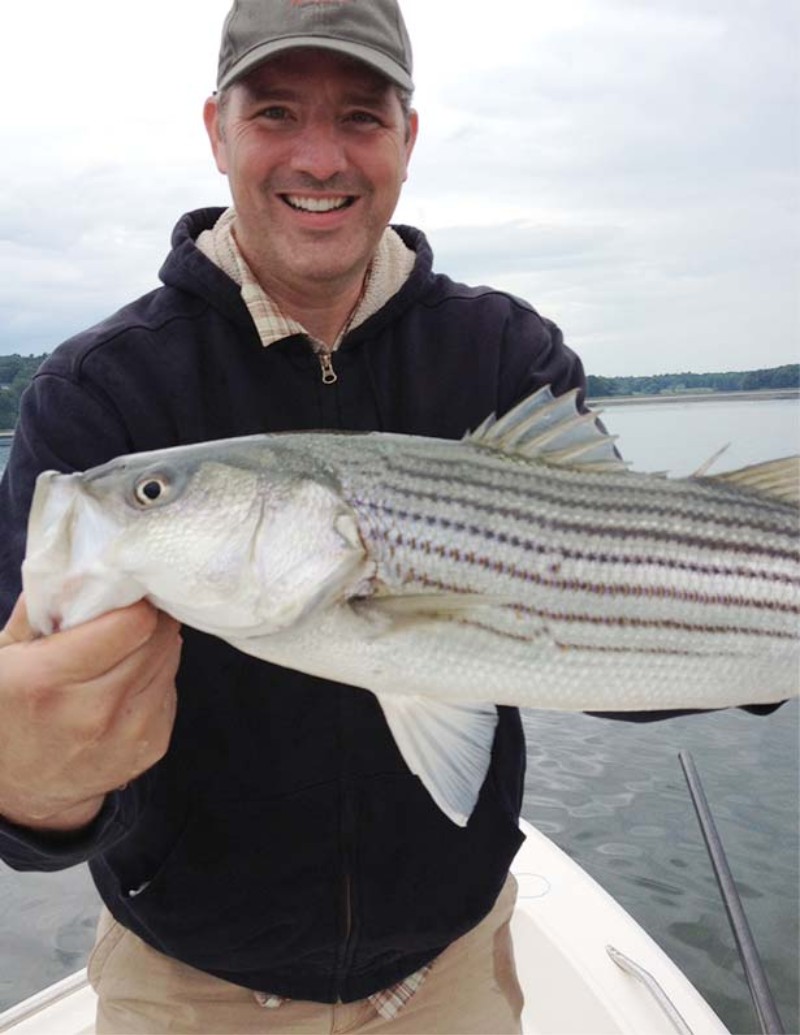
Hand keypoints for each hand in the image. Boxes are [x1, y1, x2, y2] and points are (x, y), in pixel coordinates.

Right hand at [0, 596, 181, 832]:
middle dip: (148, 619)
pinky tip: (128, 683)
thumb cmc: (9, 710)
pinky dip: (157, 677)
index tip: (123, 596)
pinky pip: (172, 688)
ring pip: (170, 659)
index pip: (133, 623)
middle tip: (129, 617)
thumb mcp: (3, 654)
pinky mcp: (152, 746)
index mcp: (48, 679)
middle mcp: (92, 710)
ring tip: (124, 651)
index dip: (133, 602)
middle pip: (158, 637)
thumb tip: (81, 564)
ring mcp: (127, 734)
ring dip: (154, 647)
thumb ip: (39, 607)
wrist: (23, 791)